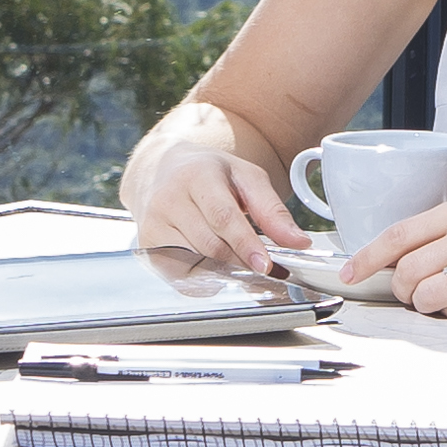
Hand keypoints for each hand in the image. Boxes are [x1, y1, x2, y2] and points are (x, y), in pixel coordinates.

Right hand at [128, 132, 304, 275]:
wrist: (164, 168)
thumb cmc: (210, 174)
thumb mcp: (246, 178)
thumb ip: (273, 209)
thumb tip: (298, 242)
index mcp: (197, 175)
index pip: (223, 217)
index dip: (246, 245)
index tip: (266, 265)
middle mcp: (169, 199)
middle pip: (210, 245)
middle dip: (241, 261)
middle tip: (263, 268)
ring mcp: (153, 224)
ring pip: (196, 262)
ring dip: (223, 270)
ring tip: (238, 262)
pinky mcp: (148, 245)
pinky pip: (180, 275)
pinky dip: (203, 278)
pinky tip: (213, 266)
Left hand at [343, 192, 446, 318]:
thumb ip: (443, 230)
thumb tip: (396, 258)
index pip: (400, 235)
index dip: (367, 258)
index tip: (349, 274)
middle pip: (409, 272)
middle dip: (402, 288)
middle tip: (413, 289)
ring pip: (430, 297)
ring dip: (425, 304)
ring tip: (442, 298)